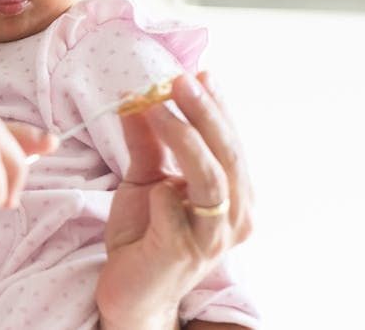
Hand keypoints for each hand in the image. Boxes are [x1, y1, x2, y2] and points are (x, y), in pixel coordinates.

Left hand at [96, 72, 253, 329]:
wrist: (129, 290)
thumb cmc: (143, 235)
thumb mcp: (143, 179)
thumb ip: (146, 142)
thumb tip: (137, 98)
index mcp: (233, 195)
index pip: (231, 142)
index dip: (217, 107)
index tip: (199, 73)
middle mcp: (235, 217)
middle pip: (228, 155)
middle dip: (205, 113)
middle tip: (180, 80)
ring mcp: (213, 237)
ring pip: (212, 177)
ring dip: (186, 138)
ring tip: (158, 106)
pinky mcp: (185, 252)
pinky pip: (176, 210)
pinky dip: (163, 192)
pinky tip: (152, 187)